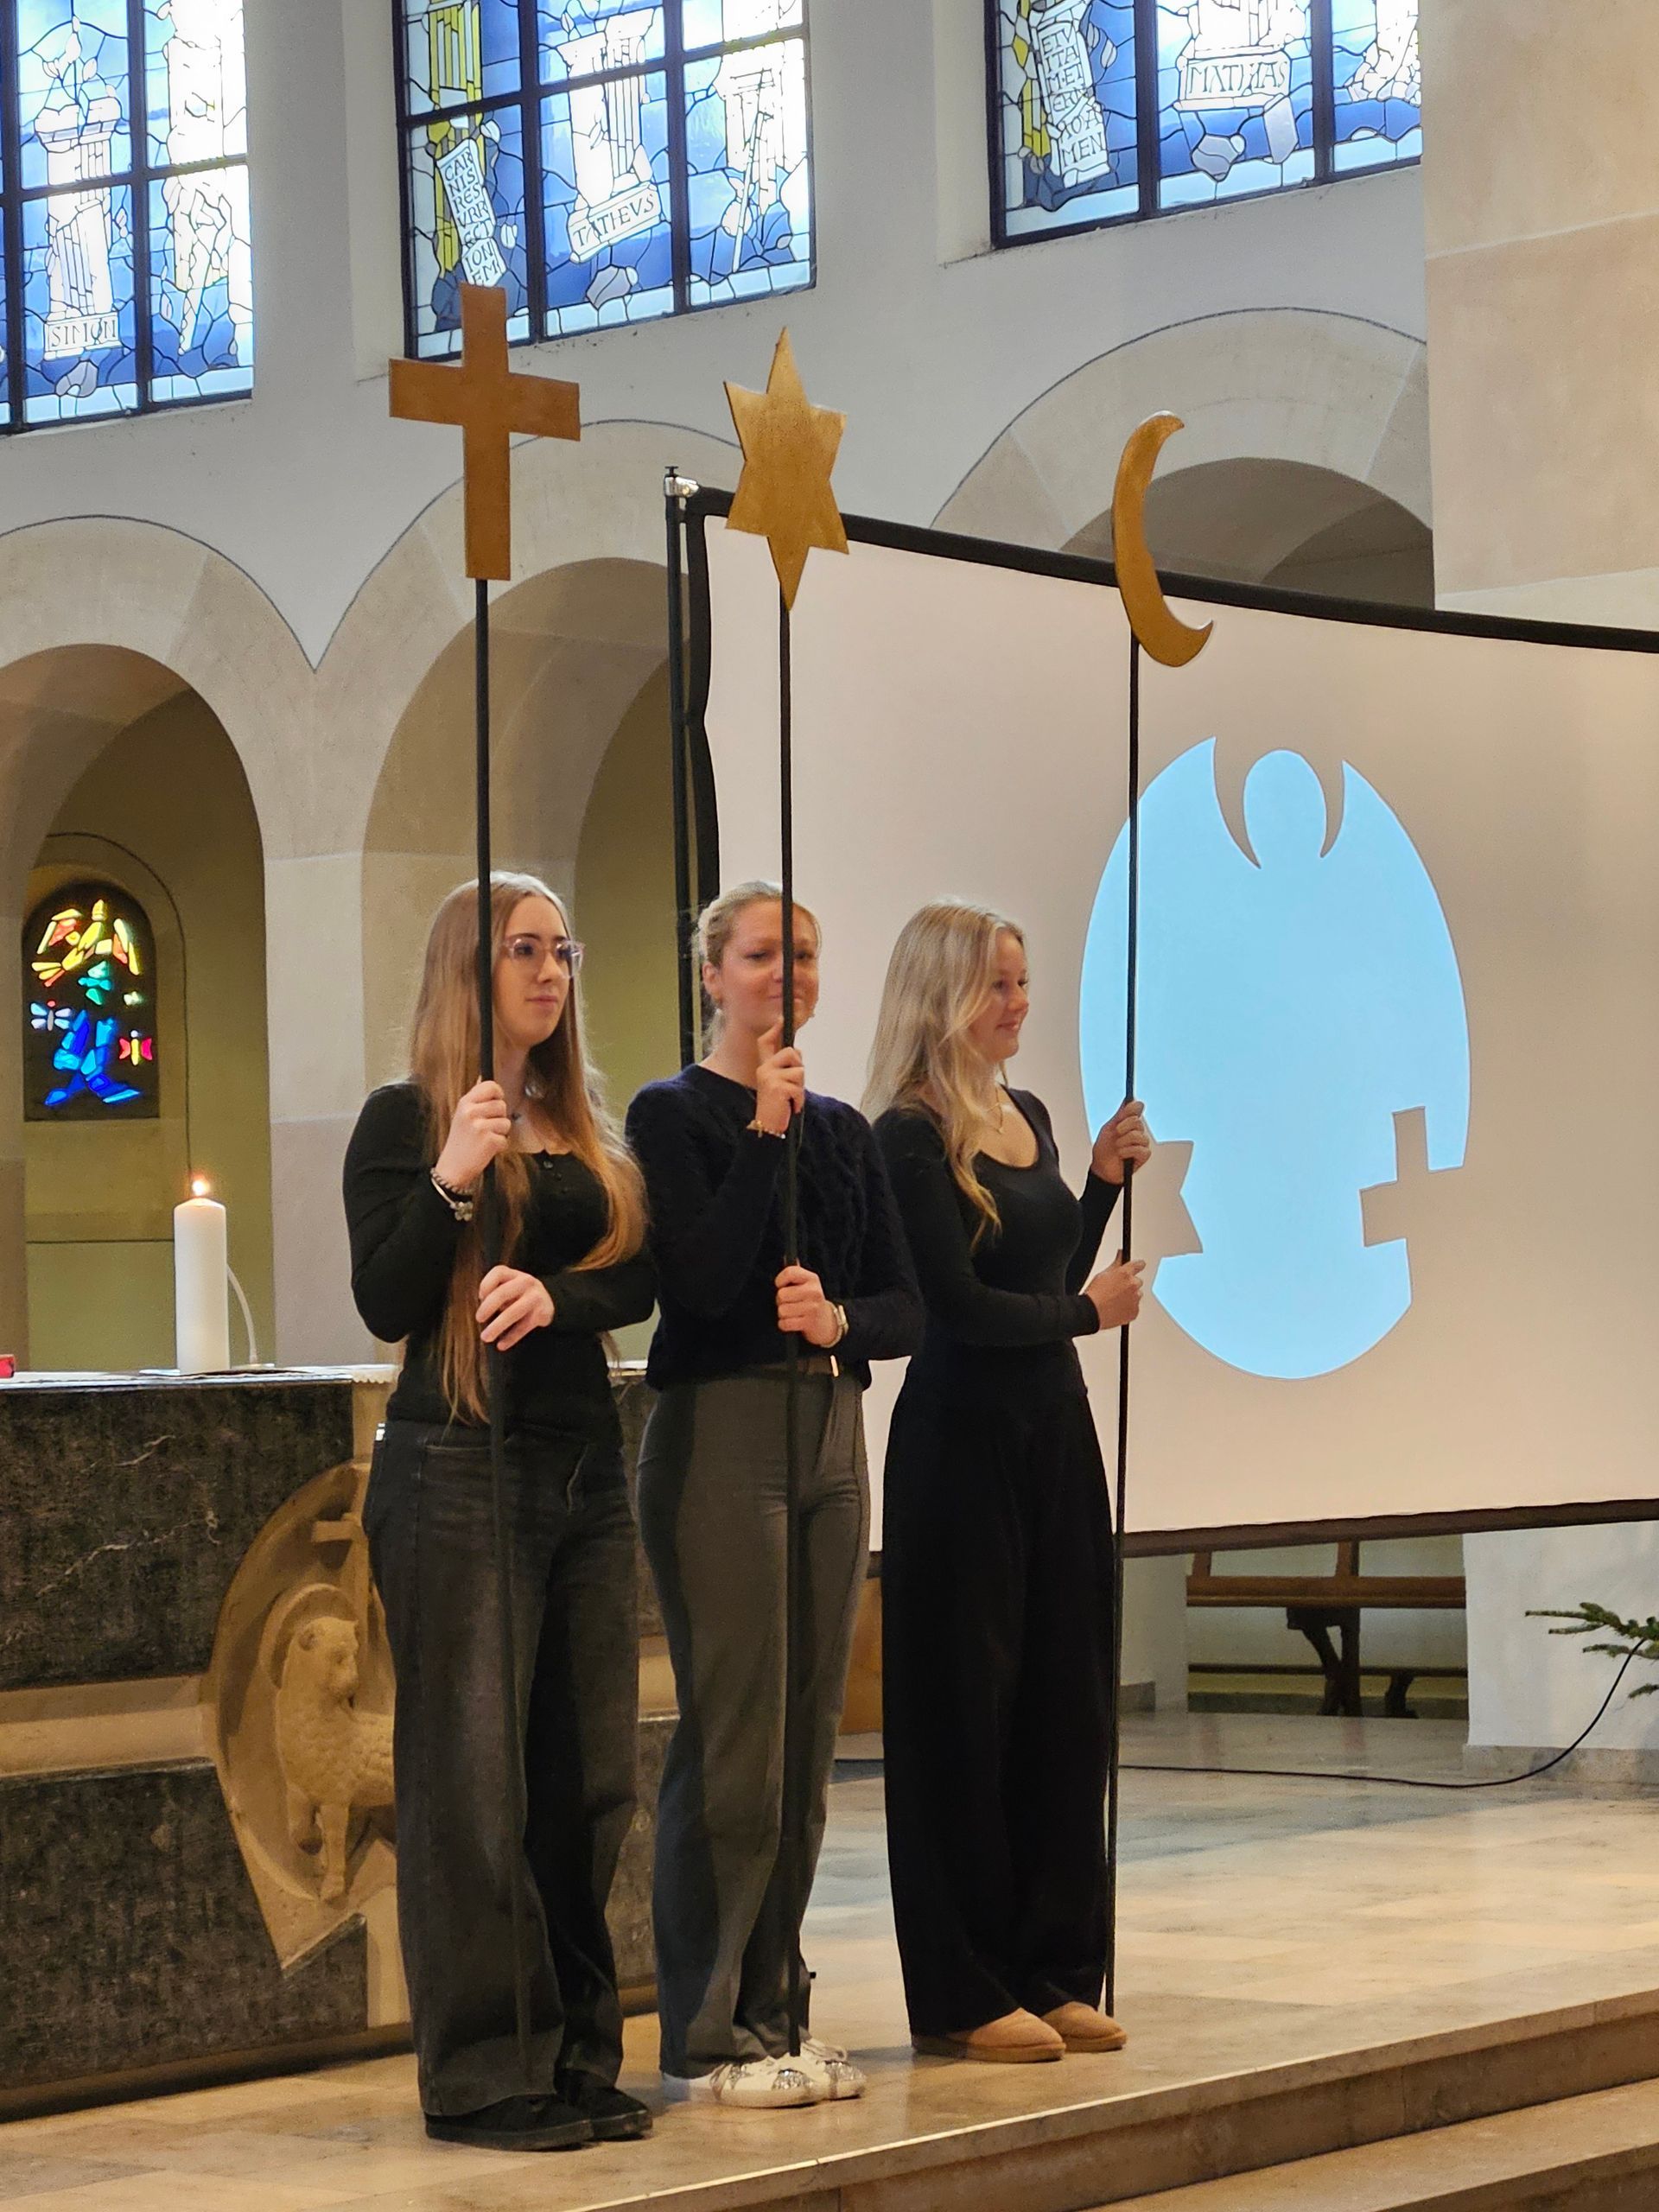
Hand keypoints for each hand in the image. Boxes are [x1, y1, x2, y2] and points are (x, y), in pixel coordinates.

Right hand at [435, 1080, 511, 1189]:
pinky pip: (505, 1139)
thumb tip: (483, 1077)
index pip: (490, 1086)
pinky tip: (486, 1149)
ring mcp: (480, 1127)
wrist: (453, 1166)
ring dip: (500, 1133)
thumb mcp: (462, 1114)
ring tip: (484, 1138)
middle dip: (499, 1117)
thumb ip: (475, 1098)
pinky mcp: (489, 1141)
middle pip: (501, 1105)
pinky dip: (499, 1146)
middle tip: (485, 1128)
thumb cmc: (460, 1140)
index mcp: (465, 1103)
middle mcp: (471, 1112)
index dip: (498, 1094)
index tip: (495, 1101)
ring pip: (506, 1123)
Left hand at [477, 1265, 553, 1350]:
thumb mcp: (509, 1287)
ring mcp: (536, 1297)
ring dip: (497, 1326)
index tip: (480, 1297)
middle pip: (502, 1293)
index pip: (498, 1273)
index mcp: (515, 1275)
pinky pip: (523, 1327)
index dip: (485, 1284)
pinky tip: (501, 1345)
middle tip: (479, 1319)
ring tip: (486, 1337)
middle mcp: (526, 1283)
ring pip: (513, 1312)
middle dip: (487, 1307)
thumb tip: (480, 1311)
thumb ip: (495, 1293)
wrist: (548, 1302)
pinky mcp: (542, 1313)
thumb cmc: (519, 1296)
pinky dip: (511, 1337)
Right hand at [753, 1021, 805, 1135]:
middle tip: (793, 1086)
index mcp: (764, 1066)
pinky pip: (799, 1088)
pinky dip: (799, 1100)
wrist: (767, 1126)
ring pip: (799, 1071)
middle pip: (791, 1052)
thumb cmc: (776, 1105)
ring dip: (800, 1088)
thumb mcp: (779, 1083)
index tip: (782, 1018)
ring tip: (791, 1098)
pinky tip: (791, 1106)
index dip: (775, 1029)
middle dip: (799, 1067)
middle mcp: (764, 1068)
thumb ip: (786, 1068)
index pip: (766, 1042)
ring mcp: (769, 1077)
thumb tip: (797, 1053)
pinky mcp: (777, 1088)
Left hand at [775, 1264, 840, 1346]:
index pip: (789, 1272)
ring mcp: (812, 1308)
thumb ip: (795, 1272)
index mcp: (812, 1278)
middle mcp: (814, 1291)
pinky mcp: (809, 1323)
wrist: (827, 1322)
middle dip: (780, 1301)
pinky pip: (785, 1323)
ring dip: (783, 1314)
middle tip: (789, 1302)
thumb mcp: (807, 1283)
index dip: (780, 1280)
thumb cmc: (811, 1300)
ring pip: (782, 1310)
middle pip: (782, 1294)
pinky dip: (785, 1324)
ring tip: (792, 1312)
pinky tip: (793, 1322)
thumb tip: (786, 1256)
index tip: (781, 1285)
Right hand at [1084, 1253, 1145, 1330]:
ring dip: (1130, 1296)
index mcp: (1125, 1273)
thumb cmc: (1095, 1294)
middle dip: (1130, 1285)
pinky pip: (1135, 1308)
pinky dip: (1129, 1308)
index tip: (1138, 1266)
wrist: (1093, 1312)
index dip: (1138, 1265)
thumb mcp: (1103, 1274)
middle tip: (1118, 1290)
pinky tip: (1117, 1308)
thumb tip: (1121, 1254)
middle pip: (1137, 1282)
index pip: (1139, 1264)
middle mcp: (1133, 1285)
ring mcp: (1135, 1299)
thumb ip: (1116, 1262)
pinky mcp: (1135, 1311)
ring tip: (1115, 1300)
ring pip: (1136, 1295)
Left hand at [1092, 1098, 1151, 1186]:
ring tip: (1117, 1149)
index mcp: (1128, 1122)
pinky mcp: (1144, 1155)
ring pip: (1137, 1135)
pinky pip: (1140, 1149)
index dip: (1132, 1107)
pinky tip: (1122, 1156)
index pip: (1137, 1108)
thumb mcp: (1108, 1129)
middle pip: (1137, 1121)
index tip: (1125, 1110)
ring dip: (1123, 1142)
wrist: (1102, 1169)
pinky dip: (1127, 1152)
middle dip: (1123, 1127)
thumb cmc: (1104, 1150)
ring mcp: (1142, 1143)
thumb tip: (1127, 1099)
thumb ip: (1120, 1115)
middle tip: (1116, 1134)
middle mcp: (1137, 1131)